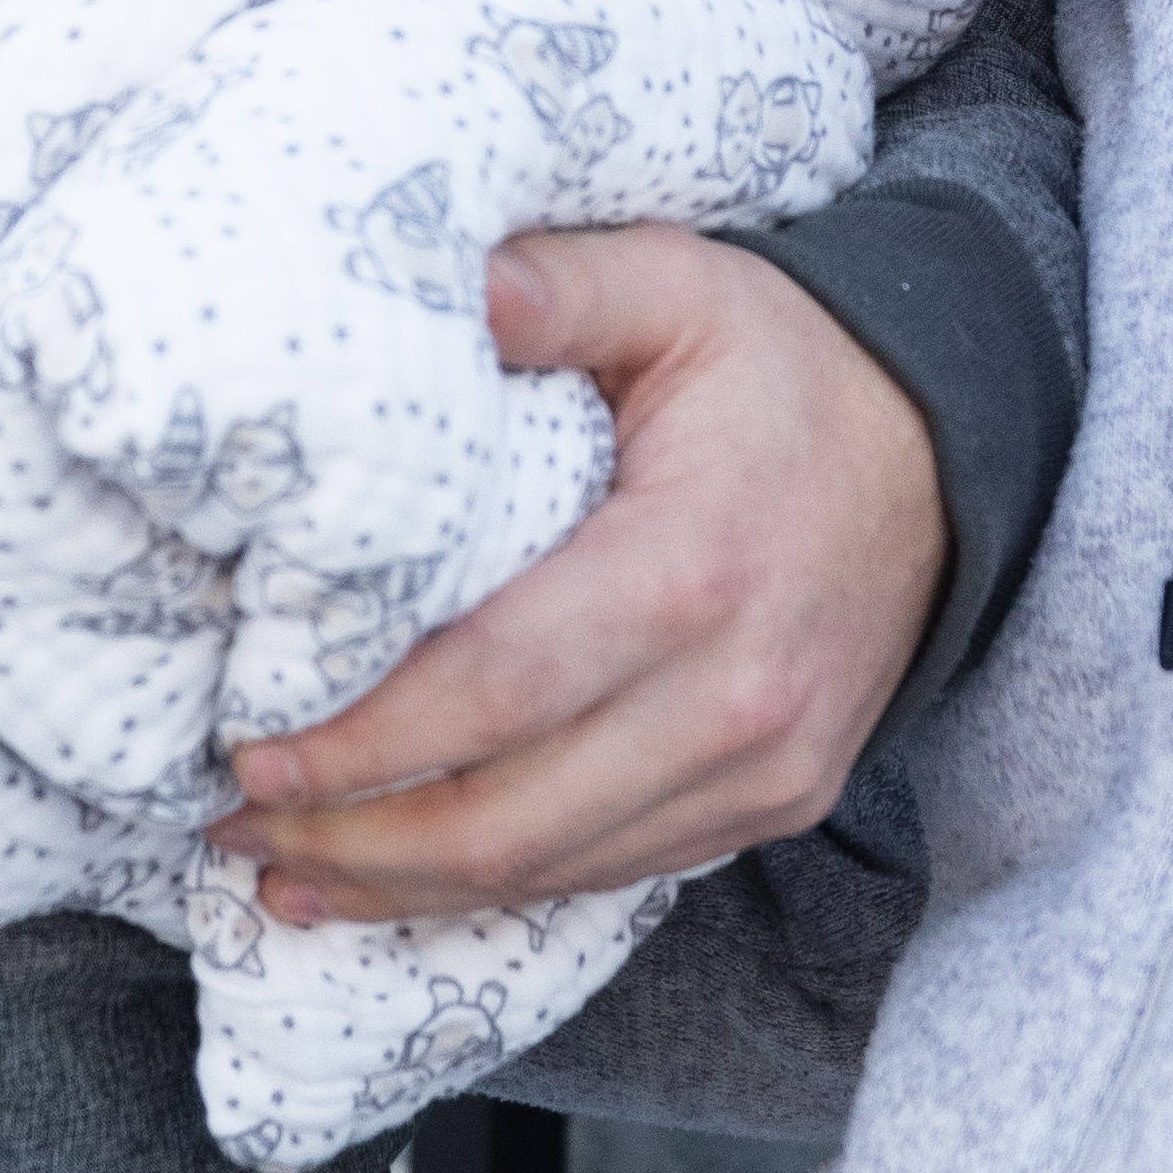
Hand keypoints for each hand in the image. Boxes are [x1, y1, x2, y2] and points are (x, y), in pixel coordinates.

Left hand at [215, 226, 942, 920]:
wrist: (942, 449)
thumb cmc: (786, 361)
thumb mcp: (678, 281)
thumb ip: (553, 283)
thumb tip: (428, 283)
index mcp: (693, 569)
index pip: (494, 689)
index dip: (364, 740)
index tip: (251, 749)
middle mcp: (734, 698)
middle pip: (509, 820)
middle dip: (354, 842)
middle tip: (229, 826)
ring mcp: (762, 772)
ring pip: (553, 873)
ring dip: (406, 891)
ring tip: (282, 871)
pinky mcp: (771, 806)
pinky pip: (611, 873)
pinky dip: (501, 889)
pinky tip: (407, 882)